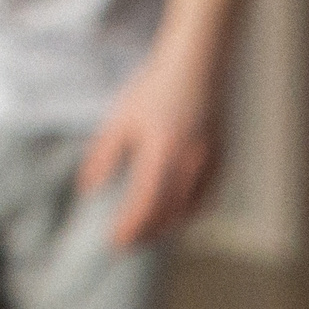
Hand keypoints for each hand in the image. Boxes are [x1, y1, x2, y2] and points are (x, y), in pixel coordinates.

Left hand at [77, 41, 226, 248]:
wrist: (197, 66)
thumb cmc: (156, 89)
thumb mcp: (122, 119)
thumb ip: (104, 155)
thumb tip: (87, 189)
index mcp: (161, 151)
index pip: (145, 204)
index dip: (131, 228)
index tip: (116, 242)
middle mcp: (188, 163)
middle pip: (168, 214)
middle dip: (147, 233)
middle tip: (130, 243)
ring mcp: (208, 164)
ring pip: (189, 211)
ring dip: (167, 226)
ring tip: (149, 232)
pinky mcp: (221, 161)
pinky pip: (205, 199)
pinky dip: (188, 212)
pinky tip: (174, 213)